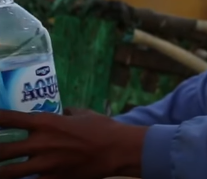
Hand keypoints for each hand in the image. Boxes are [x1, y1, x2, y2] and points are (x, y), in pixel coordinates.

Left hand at [0, 109, 146, 178]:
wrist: (119, 149)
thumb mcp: (83, 113)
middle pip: (1, 150)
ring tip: (0, 171)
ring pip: (9, 173)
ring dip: (2, 172)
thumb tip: (62, 110)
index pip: (7, 119)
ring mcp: (45, 164)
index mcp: (46, 122)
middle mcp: (40, 143)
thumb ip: (67, 112)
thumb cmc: (103, 128)